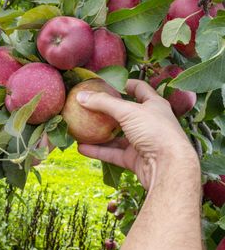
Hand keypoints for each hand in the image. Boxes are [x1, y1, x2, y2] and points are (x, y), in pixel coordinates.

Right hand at [77, 79, 196, 190]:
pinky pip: (113, 153)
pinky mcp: (135, 159)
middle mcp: (149, 122)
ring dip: (100, 133)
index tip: (107, 82)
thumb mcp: (128, 111)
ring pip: (117, 136)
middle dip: (107, 111)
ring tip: (82, 129)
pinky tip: (82, 148)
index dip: (124, 83)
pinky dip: (99, 151)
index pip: (139, 88)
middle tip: (89, 106)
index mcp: (154, 105)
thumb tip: (81, 96)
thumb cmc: (155, 131)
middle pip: (125, 113)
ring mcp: (142, 142)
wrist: (169, 167)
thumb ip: (104, 103)